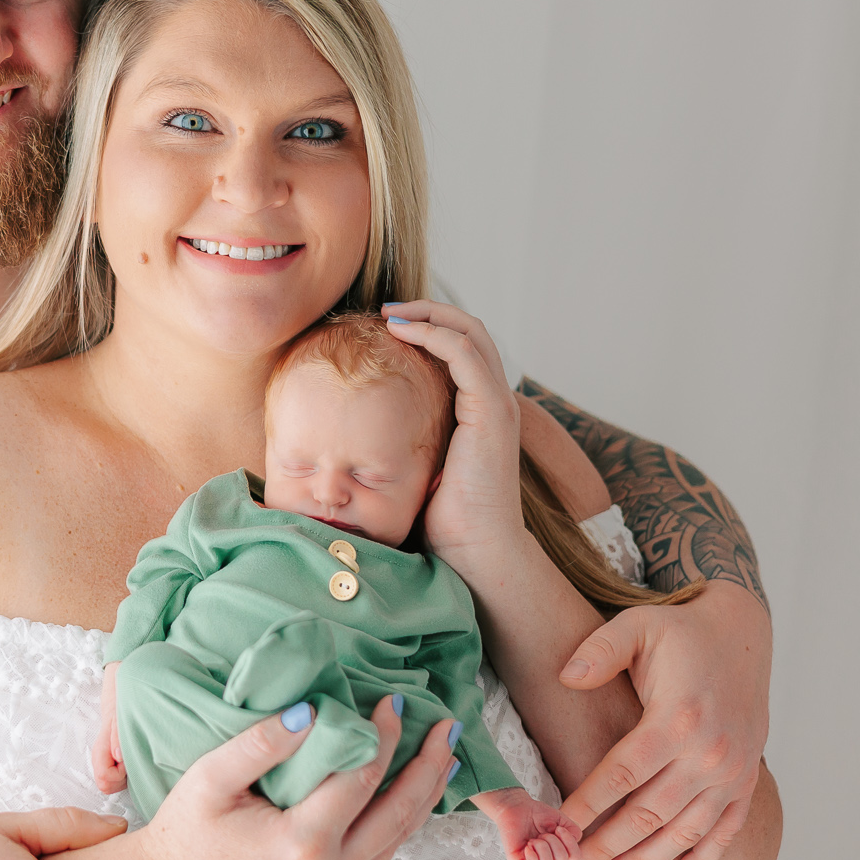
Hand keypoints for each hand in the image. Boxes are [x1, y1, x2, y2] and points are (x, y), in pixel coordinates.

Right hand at [73, 696, 457, 859]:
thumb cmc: (186, 833)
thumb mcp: (209, 779)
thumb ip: (260, 742)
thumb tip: (311, 710)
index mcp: (301, 844)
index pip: (360, 778)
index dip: (382, 735)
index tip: (393, 701)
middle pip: (398, 812)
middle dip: (427, 764)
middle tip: (447, 725)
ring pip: (398, 838)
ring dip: (426, 794)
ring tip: (445, 755)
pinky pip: (383, 855)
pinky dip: (405, 821)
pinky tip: (414, 794)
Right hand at [93, 663, 126, 793]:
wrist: (125, 684)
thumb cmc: (122, 696)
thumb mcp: (120, 712)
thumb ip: (117, 734)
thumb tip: (118, 757)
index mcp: (102, 747)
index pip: (104, 779)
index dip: (118, 775)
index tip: (128, 759)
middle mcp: (105, 754)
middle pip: (107, 785)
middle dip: (122, 777)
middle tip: (134, 756)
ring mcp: (110, 755)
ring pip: (114, 781)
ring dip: (127, 772)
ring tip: (137, 750)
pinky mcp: (118, 754)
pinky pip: (121, 773)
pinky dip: (129, 768)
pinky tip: (137, 751)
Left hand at [377, 301, 524, 560]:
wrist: (474, 550)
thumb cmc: (443, 520)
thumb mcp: (418, 466)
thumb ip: (406, 439)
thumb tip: (361, 429)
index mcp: (480, 410)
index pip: (461, 349)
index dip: (427, 328)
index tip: (384, 327)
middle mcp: (494, 401)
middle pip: (469, 330)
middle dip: (427, 311)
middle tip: (385, 309)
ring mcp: (497, 404)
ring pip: (470, 332)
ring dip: (429, 314)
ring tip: (389, 314)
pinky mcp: (491, 411)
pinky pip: (465, 354)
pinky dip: (434, 334)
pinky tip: (400, 332)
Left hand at [472, 787, 583, 859]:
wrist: (517, 806)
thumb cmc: (537, 814)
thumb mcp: (562, 820)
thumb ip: (574, 831)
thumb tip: (576, 842)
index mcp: (560, 852)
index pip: (575, 858)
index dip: (569, 842)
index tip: (558, 828)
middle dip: (553, 841)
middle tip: (542, 832)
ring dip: (542, 847)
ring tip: (534, 838)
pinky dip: (531, 859)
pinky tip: (528, 846)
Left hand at [558, 580, 771, 859]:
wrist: (744, 634)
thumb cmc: (682, 632)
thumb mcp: (637, 626)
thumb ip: (599, 650)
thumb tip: (566, 677)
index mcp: (677, 718)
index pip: (622, 775)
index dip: (588, 805)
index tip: (559, 826)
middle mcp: (709, 752)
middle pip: (649, 813)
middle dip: (607, 844)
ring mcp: (732, 771)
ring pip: (685, 831)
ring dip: (647, 859)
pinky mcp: (747, 780)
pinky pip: (726, 831)